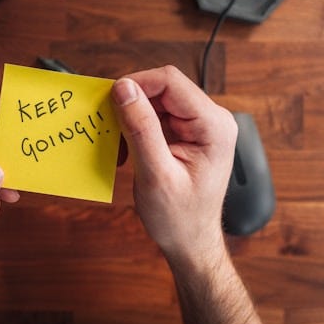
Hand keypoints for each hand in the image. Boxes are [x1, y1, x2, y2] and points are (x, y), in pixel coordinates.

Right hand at [111, 65, 236, 262]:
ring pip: (156, 100)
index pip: (170, 81)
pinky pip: (156, 115)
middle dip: (132, 104)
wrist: (191, 241)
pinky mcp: (187, 132)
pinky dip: (136, 127)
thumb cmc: (180, 218)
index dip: (136, 84)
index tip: (109, 101)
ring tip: (120, 145)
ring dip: (132, 117)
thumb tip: (123, 89)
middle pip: (163, 88)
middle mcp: (211, 119)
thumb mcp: (156, 174)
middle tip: (111, 128)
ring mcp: (200, 125)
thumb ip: (141, 128)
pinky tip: (128, 149)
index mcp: (213, 125)